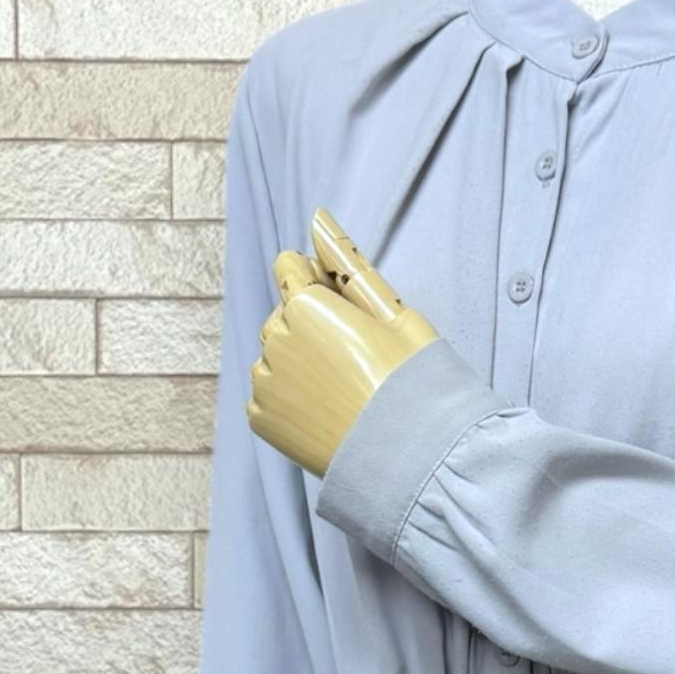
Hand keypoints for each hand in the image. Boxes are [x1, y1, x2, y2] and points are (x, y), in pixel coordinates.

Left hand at [247, 206, 440, 474]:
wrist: (409, 457)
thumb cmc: (413, 381)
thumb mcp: (393, 313)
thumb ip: (349, 263)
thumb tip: (317, 216)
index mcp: (306, 306)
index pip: (289, 268)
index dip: (319, 286)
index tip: (344, 312)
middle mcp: (274, 339)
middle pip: (281, 315)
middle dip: (307, 326)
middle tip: (353, 359)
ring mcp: (264, 382)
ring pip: (273, 355)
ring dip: (297, 364)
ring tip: (341, 390)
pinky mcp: (261, 418)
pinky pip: (267, 395)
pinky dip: (289, 400)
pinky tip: (326, 412)